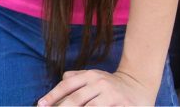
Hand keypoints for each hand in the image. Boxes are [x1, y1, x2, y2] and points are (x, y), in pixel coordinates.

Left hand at [38, 69, 152, 105]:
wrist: (139, 85)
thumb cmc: (110, 85)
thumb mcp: (93, 76)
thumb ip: (75, 78)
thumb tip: (58, 85)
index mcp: (90, 75)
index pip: (67, 85)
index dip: (52, 96)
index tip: (41, 105)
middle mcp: (100, 83)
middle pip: (76, 99)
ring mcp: (113, 95)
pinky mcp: (125, 105)